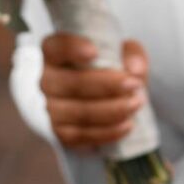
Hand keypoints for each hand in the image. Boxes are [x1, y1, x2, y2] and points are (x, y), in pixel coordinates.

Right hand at [40, 33, 148, 149]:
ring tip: (136, 104)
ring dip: (111, 110)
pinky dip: (107, 132)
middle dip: (106, 85)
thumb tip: (135, 69)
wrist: (102, 98)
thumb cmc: (111, 69)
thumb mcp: (124, 55)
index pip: (56, 48)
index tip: (94, 52)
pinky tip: (127, 125)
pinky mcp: (61, 132)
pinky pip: (82, 135)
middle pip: (71, 84)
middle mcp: (48, 80)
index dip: (72, 49)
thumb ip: (132, 55)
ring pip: (78, 112)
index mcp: (56, 53)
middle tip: (134, 85)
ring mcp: (51, 108)